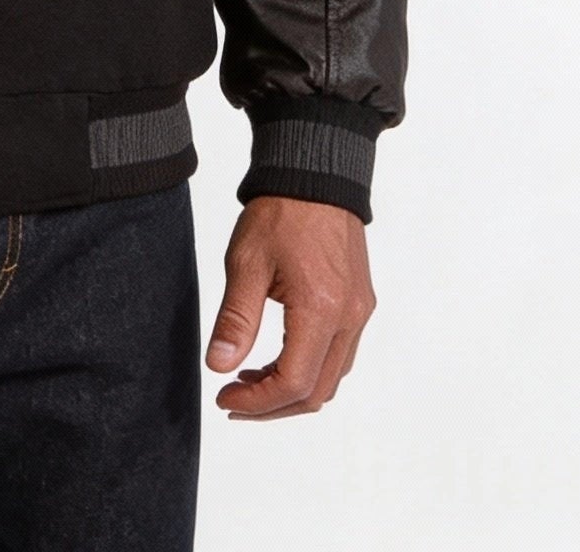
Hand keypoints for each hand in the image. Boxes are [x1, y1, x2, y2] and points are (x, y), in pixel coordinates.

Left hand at [204, 195, 374, 418]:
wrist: (315, 174)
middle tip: (233, 400)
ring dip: (292, 390)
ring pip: (331, 378)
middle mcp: (350, 318)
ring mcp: (360, 312)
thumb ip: (235, 319)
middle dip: (273, 406)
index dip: (257, 403)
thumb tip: (219, 366)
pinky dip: (309, 368)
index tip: (225, 400)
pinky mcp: (360, 303)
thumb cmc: (280, 212)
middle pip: (317, 392)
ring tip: (249, 379)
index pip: (294, 383)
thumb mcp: (246, 263)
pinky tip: (277, 357)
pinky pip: (339, 355)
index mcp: (321, 309)